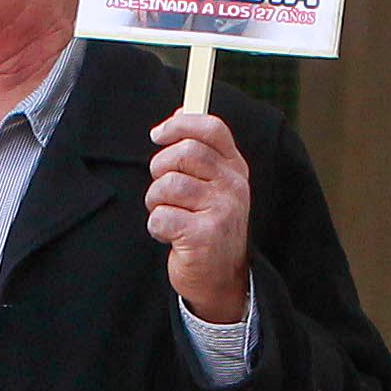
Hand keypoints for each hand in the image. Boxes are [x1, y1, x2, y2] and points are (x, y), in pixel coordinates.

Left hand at [148, 110, 252, 325]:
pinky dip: (156, 227)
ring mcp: (222, 210)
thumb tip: (180, 112)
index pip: (212, 129)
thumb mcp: (212, 185)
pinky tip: (169, 236)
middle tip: (161, 188)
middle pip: (185, 152)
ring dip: (155, 201)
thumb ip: (200, 151)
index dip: (180, 125)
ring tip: (168, 215)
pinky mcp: (204, 236)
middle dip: (160, 168)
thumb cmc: (208, 226)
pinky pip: (161, 217)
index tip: (158, 134)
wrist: (220, 278)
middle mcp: (233, 186)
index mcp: (235, 168)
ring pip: (168, 185)